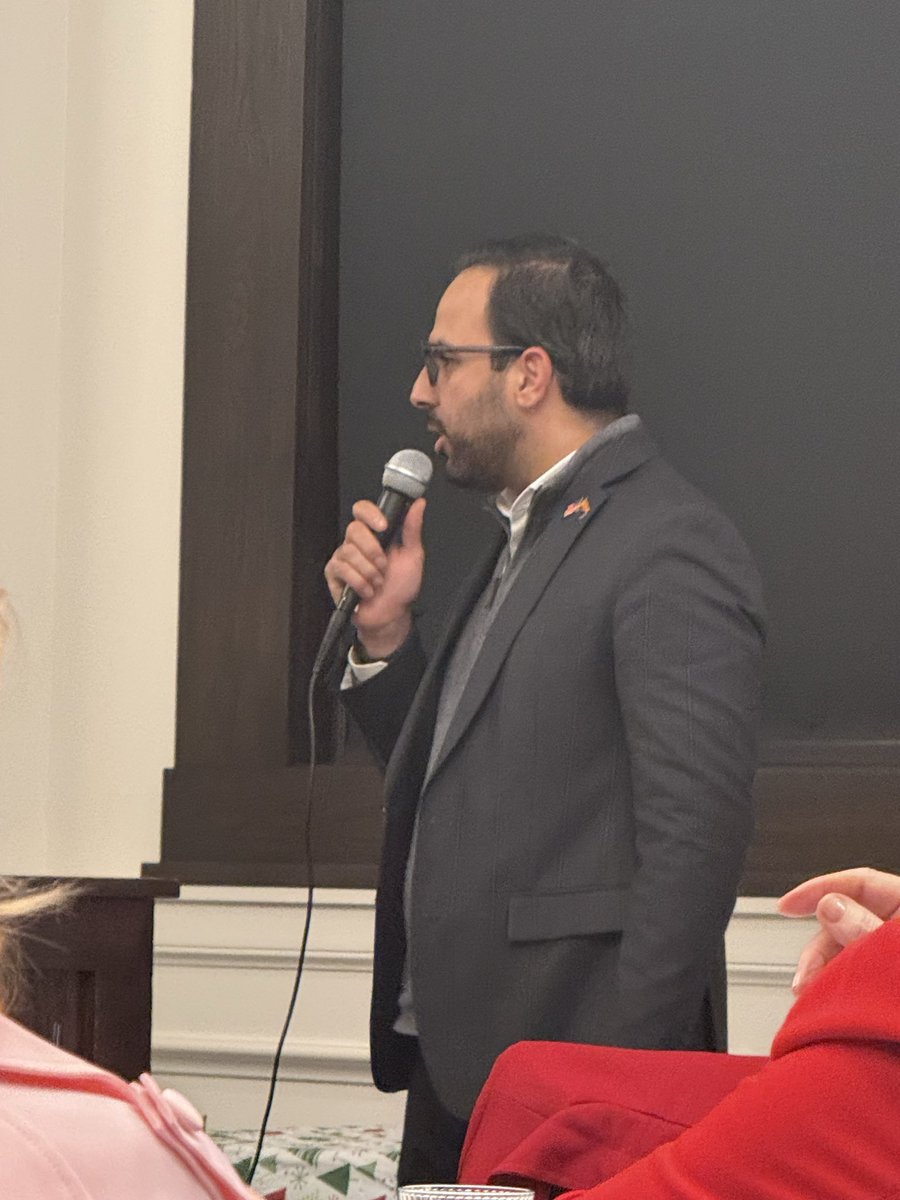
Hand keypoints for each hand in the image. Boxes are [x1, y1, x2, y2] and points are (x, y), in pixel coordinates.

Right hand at [323, 497, 425, 657]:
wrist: (391, 615)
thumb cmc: (401, 587)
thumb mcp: (413, 556)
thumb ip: (412, 529)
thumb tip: (418, 505)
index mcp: (374, 535)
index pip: (362, 510)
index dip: (370, 514)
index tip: (383, 526)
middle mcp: (356, 543)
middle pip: (354, 529)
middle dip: (373, 551)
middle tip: (383, 566)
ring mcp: (343, 558)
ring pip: (349, 552)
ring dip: (369, 572)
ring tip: (377, 582)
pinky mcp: (334, 574)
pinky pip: (342, 569)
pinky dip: (359, 582)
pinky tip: (367, 591)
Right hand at [778, 867, 899, 994]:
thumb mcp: (897, 954)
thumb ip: (866, 928)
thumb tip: (830, 906)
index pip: (860, 883)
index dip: (818, 889)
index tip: (786, 905)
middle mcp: (898, 930)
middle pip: (847, 922)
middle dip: (819, 949)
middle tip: (805, 974)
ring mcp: (892, 955)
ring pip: (848, 950)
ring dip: (824, 970)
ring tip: (813, 994)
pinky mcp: (887, 981)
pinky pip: (856, 973)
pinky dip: (837, 984)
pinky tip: (825, 997)